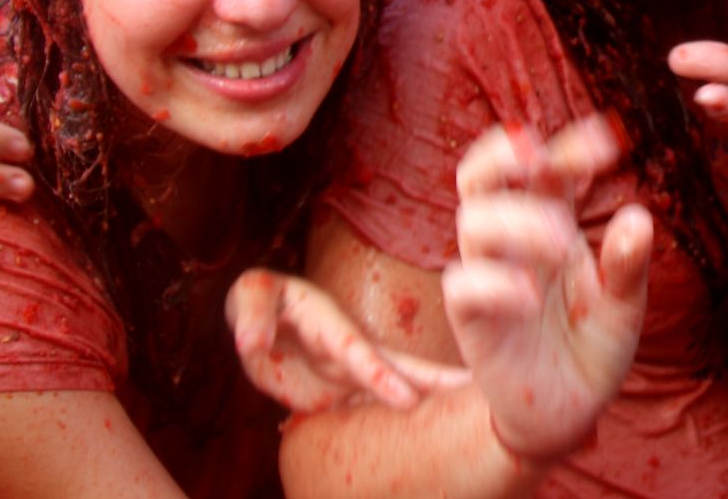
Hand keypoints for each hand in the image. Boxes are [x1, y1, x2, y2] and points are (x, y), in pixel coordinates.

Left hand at [227, 269, 467, 413]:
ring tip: (477, 406)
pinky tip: (438, 431)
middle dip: (435, 381)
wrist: (264, 316)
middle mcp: (349, 347)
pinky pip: (378, 407)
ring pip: (398, 387)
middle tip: (478, 391)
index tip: (407, 399)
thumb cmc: (259, 299)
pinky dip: (408, 419)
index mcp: (329, 322)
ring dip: (434, 398)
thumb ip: (250, 318)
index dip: (379, 375)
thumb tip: (251, 345)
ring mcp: (351, 371)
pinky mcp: (346, 391)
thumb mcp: (249, 296)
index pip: (355, 351)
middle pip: (398, 366)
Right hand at [442, 116, 652, 463]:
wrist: (566, 414)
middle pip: (481, 174)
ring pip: (472, 221)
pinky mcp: (471, 321)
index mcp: (547, 223)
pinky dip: (495, 283)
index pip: (544, 168)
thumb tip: (638, 215)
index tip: (609, 139)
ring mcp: (487, 277)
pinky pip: (463, 286)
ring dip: (517, 221)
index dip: (569, 145)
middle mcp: (510, 242)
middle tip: (540, 155)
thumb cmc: (590, 348)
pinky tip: (532, 297)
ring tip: (566, 244)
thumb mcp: (622, 307)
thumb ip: (627, 265)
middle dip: (503, 153)